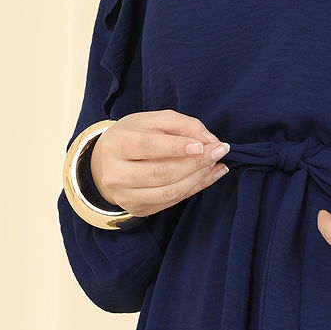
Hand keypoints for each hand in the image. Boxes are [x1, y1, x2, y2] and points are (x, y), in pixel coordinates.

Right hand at [90, 109, 230, 217]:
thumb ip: (184, 125)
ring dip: (199, 177)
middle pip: (162, 173)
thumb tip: (210, 142)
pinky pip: (172, 202)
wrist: (111, 159)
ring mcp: (124, 196)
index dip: (177, 147)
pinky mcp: (136, 209)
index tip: (203, 145)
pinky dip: (195, 188)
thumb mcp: (155, 120)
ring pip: (169, 192)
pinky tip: (208, 174)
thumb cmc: (137, 134)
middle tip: (219, 151)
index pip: (149, 146)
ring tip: (215, 162)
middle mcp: (115, 174)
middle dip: (196, 163)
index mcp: (117, 144)